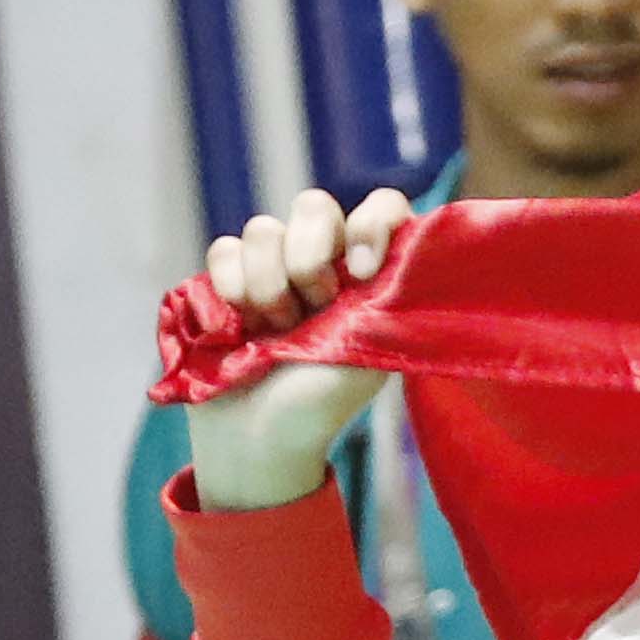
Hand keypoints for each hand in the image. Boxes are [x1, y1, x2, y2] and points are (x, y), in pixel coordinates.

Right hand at [183, 186, 409, 514]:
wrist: (258, 435)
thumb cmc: (321, 403)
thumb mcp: (371, 357)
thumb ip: (389, 302)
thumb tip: (414, 251)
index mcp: (367, 274)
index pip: (382, 207)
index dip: (372, 223)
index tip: (362, 271)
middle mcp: (323, 260)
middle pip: (314, 205)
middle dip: (308, 257)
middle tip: (312, 309)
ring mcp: (272, 264)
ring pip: (264, 228)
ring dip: (268, 286)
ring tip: (274, 331)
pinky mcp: (227, 276)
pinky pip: (224, 249)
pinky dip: (230, 287)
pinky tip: (238, 326)